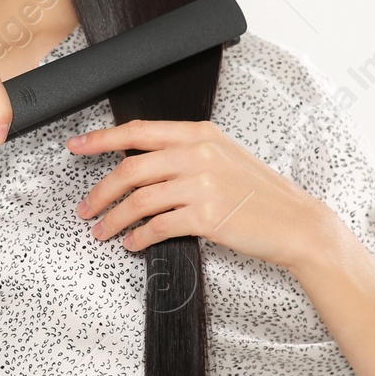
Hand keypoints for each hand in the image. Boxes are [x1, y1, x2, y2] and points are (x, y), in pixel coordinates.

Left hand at [66, 119, 334, 270]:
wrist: (297, 223)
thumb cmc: (259, 193)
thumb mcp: (223, 156)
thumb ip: (184, 153)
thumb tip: (137, 161)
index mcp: (199, 133)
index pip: (138, 131)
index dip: (101, 139)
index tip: (77, 147)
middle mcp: (198, 154)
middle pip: (129, 169)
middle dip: (99, 192)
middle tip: (85, 208)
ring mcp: (202, 185)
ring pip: (138, 201)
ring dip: (113, 220)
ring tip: (102, 232)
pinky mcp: (206, 217)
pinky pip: (157, 227)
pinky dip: (138, 238)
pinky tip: (133, 244)